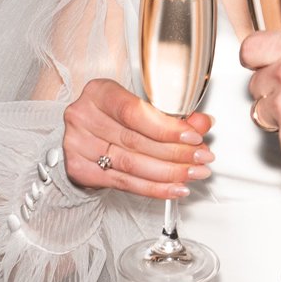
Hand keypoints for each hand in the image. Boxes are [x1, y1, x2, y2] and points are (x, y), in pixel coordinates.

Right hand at [58, 77, 212, 200]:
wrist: (85, 131)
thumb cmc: (113, 114)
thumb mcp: (140, 106)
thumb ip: (171, 115)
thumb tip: (202, 124)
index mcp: (99, 93)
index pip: (135, 112)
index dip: (167, 128)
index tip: (192, 137)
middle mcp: (84, 117)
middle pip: (136, 141)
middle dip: (176, 153)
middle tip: (201, 158)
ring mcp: (78, 145)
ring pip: (132, 165)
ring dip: (169, 173)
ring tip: (192, 174)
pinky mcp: (80, 170)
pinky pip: (124, 183)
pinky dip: (154, 188)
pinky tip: (173, 188)